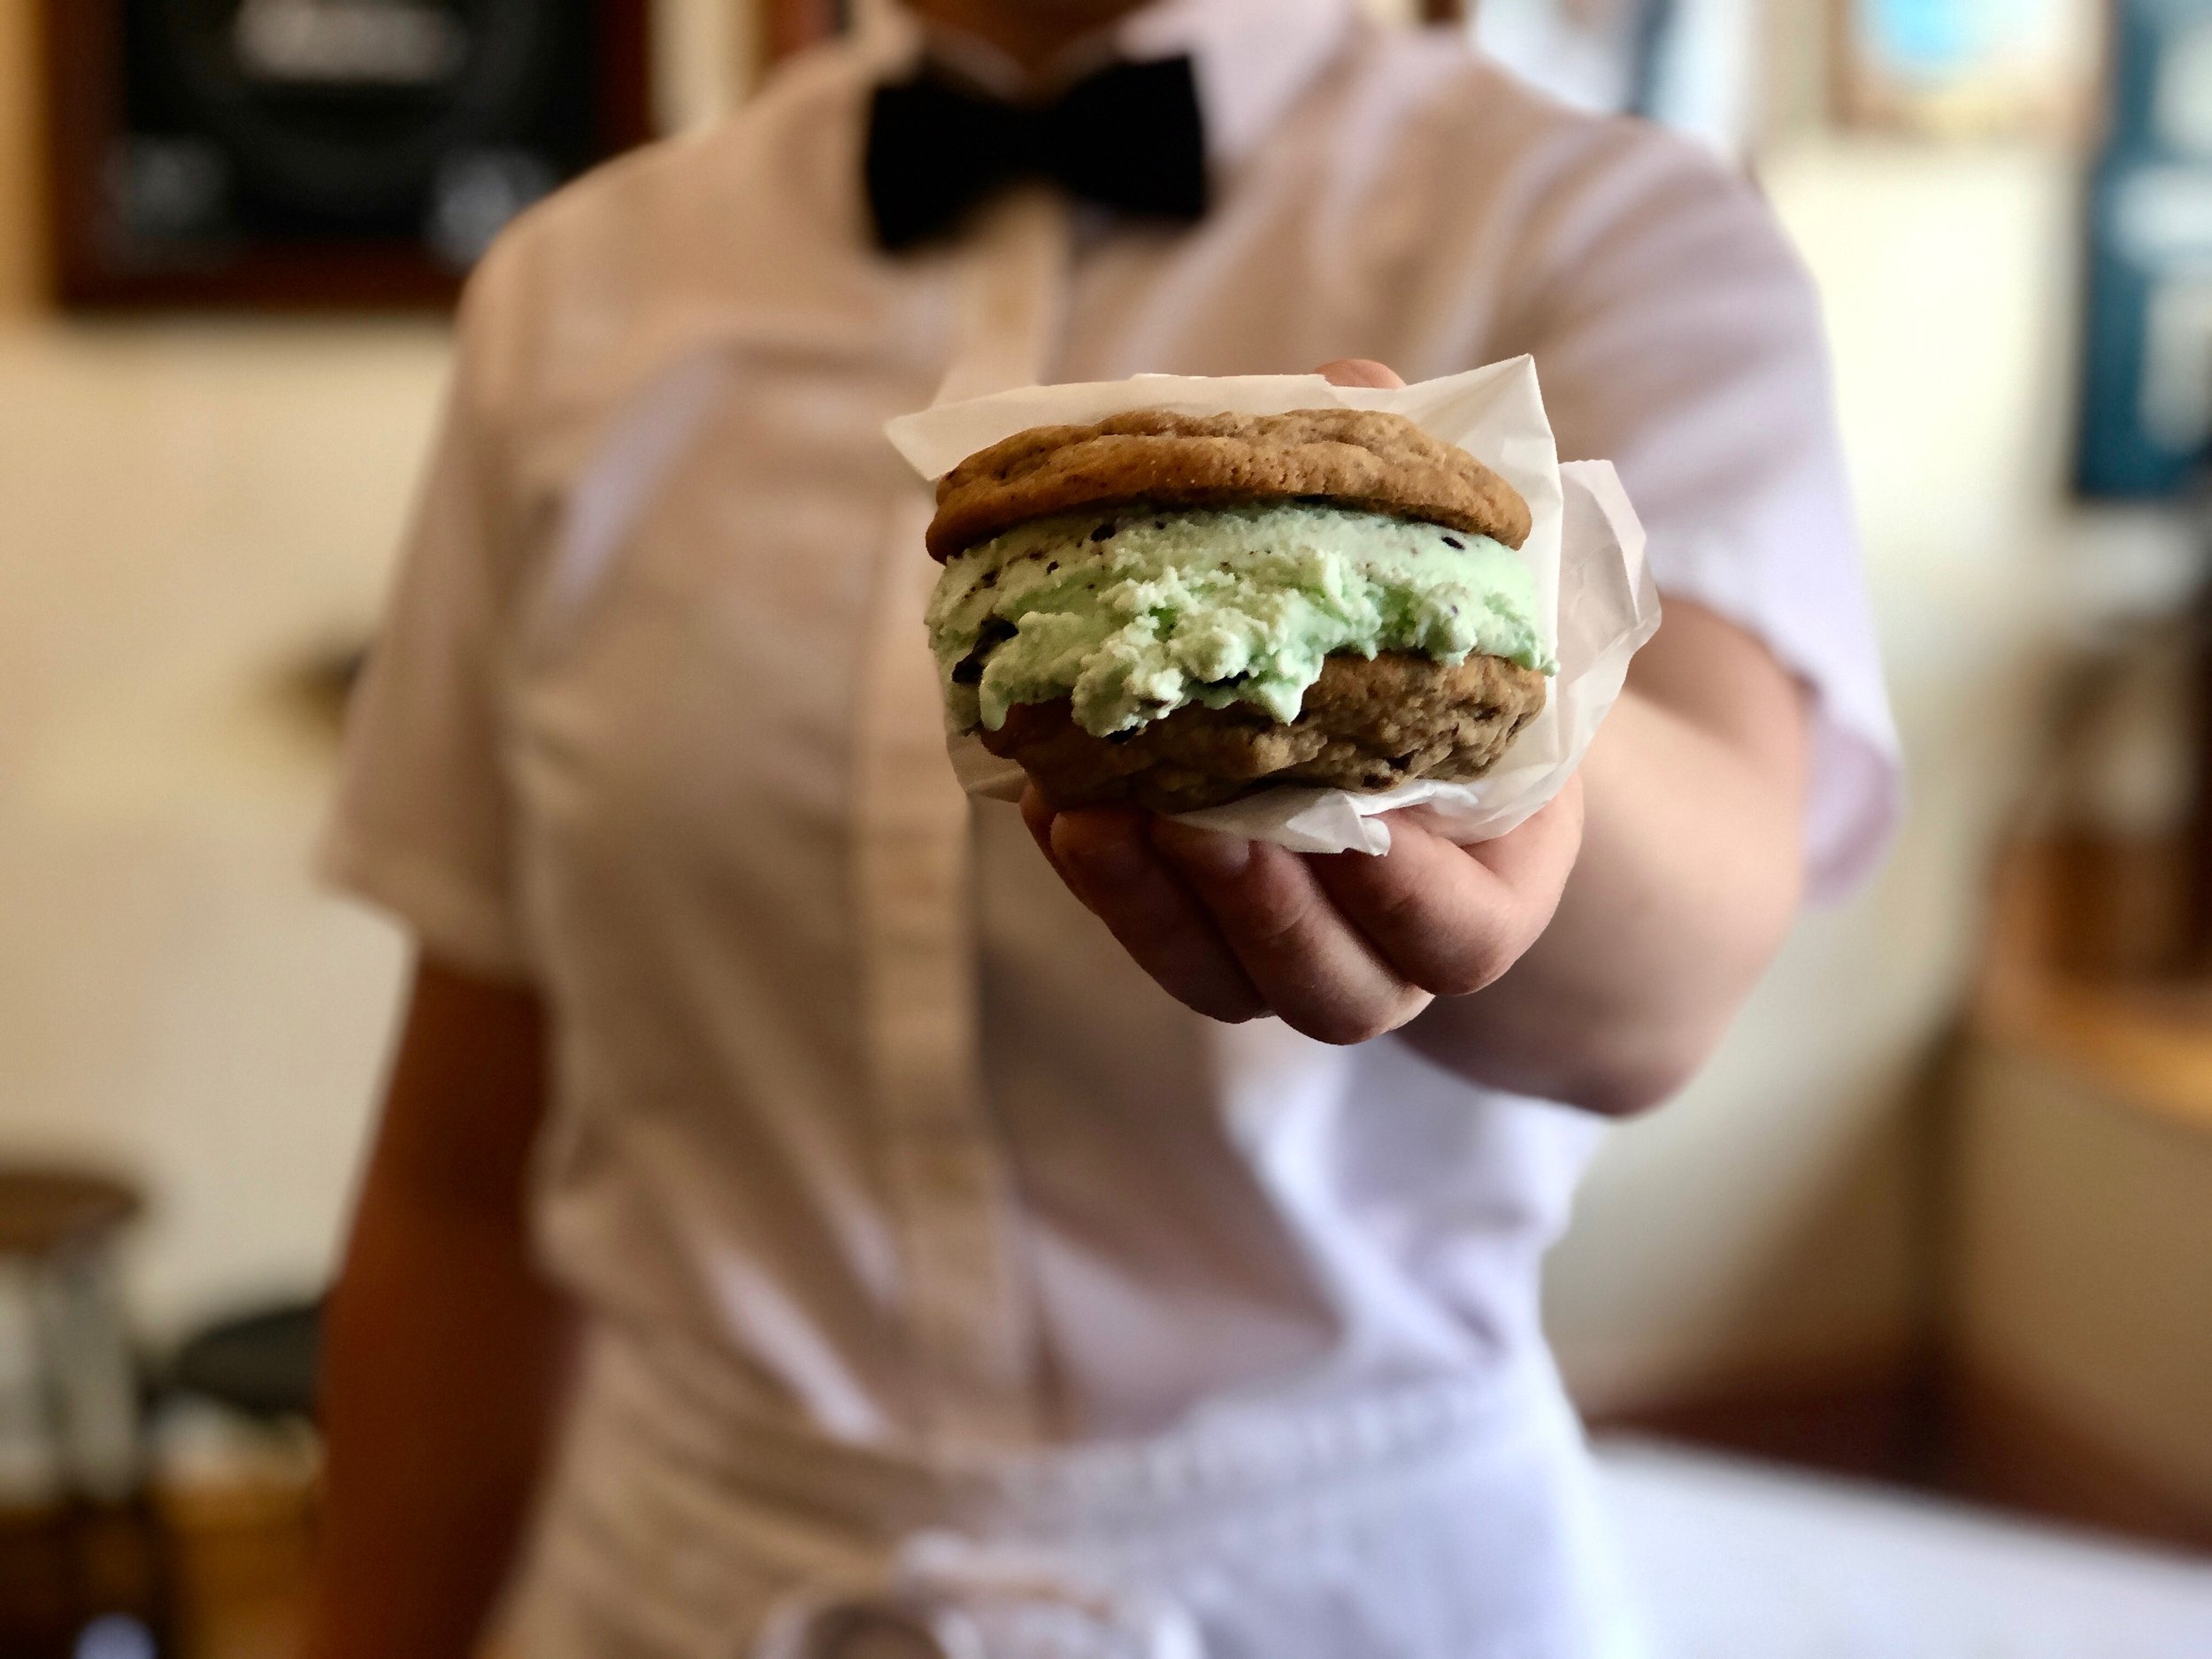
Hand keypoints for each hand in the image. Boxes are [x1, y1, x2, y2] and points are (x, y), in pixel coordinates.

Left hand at [1017, 357, 1582, 1046]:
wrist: (1408, 736)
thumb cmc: (1448, 662)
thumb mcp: (1466, 594)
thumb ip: (1424, 510)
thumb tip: (1348, 388)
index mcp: (1488, 893)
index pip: (1459, 935)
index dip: (1408, 895)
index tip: (1359, 828)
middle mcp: (1389, 953)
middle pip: (1333, 988)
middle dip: (1261, 913)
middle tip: (1197, 823)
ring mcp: (1285, 957)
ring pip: (1221, 979)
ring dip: (1151, 905)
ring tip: (1090, 812)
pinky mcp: (1197, 934)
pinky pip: (1148, 936)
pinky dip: (1099, 876)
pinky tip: (1049, 796)